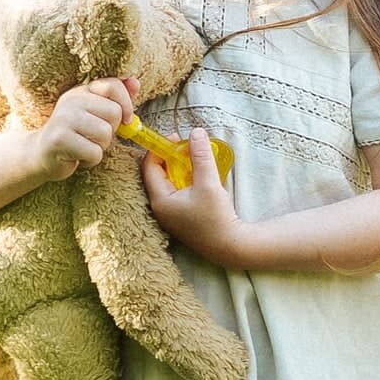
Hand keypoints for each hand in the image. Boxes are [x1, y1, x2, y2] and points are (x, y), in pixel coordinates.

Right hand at [32, 77, 136, 182]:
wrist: (41, 154)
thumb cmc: (76, 135)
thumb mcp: (96, 113)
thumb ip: (117, 99)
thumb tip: (135, 82)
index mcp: (82, 91)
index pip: (114, 86)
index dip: (127, 105)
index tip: (126, 120)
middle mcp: (71, 100)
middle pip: (114, 113)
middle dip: (111, 131)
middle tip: (95, 137)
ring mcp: (63, 118)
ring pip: (105, 133)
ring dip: (101, 147)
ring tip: (86, 146)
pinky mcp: (59, 140)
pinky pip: (94, 152)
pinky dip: (91, 160)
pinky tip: (78, 157)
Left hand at [142, 126, 248, 266]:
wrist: (230, 246)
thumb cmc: (216, 218)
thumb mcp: (208, 182)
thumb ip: (200, 156)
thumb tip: (196, 132)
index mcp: (160, 199)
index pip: (149, 166)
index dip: (161, 148)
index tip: (178, 138)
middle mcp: (160, 208)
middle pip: (156, 173)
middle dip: (170, 157)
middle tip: (187, 147)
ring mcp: (170, 214)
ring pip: (167, 182)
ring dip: (178, 168)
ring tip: (195, 159)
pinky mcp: (180, 217)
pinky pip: (175, 192)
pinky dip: (184, 180)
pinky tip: (199, 177)